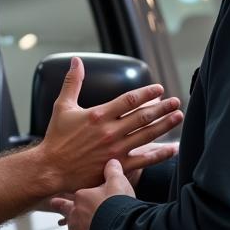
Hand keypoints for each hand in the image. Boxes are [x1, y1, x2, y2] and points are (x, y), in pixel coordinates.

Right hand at [37, 57, 181, 193]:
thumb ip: (72, 82)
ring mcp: (116, 149)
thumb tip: (76, 61)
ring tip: (178, 116)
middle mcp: (110, 131)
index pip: (129, 100)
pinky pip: (144, 160)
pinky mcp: (117, 165)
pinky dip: (160, 154)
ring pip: (147, 135)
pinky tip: (172, 149)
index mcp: (99, 114)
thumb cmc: (56, 138)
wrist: (51, 168)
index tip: (159, 89)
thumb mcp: (62, 106)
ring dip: (165, 125)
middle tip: (176, 101)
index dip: (147, 93)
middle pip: (143, 116)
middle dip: (162, 107)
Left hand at [51, 159, 134, 229]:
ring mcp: (76, 228)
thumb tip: (112, 161)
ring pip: (66, 229)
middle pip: (65, 207)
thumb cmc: (118, 205)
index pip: (76, 192)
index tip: (65, 190)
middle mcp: (75, 211)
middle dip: (59, 206)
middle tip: (53, 204)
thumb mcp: (118, 182)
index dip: (71, 191)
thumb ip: (113, 171)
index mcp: (82, 195)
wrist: (119, 229)